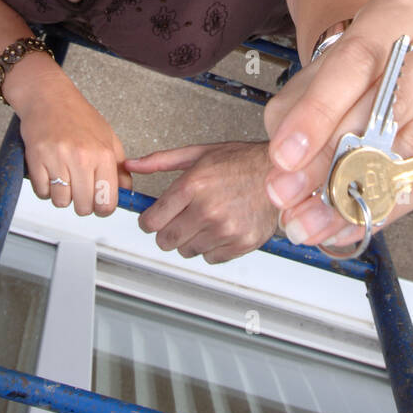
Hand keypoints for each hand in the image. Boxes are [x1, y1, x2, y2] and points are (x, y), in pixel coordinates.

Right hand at [12, 61, 131, 216]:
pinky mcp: (36, 160)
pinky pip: (41, 193)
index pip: (107, 201)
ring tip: (63, 175)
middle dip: (81, 203)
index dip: (102, 208)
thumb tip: (125, 192)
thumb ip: (119, 168)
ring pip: (61, 203)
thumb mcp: (108, 138)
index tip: (98, 204)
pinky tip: (49, 171)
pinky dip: (44, 188)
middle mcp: (82, 158)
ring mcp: (58, 159)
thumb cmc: (78, 115)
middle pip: (84, 207)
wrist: (48, 96)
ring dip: (61, 195)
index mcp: (103, 154)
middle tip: (79, 187)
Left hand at [124, 141, 278, 263]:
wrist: (280, 174)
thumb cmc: (241, 161)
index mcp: (193, 185)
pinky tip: (220, 228)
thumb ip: (161, 161)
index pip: (153, 220)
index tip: (154, 219)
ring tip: (205, 220)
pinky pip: (210, 258)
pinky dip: (211, 247)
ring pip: (187, 251)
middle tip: (179, 219)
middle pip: (166, 240)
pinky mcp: (240, 243)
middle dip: (167, 231)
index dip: (149, 221)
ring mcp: (225, 230)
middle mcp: (207, 209)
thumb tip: (132, 164)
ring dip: (190, 239)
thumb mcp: (199, 153)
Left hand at [263, 0, 412, 247]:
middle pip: (389, 105)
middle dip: (333, 157)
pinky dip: (383, 208)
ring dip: (357, 190)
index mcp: (401, 11)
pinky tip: (345, 223)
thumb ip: (295, 117)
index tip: (284, 157)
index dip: (318, 112)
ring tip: (310, 219)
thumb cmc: (352, 70)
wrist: (396, 64)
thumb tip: (285, 176)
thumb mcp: (315, 75)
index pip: (357, 61)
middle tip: (288, 196)